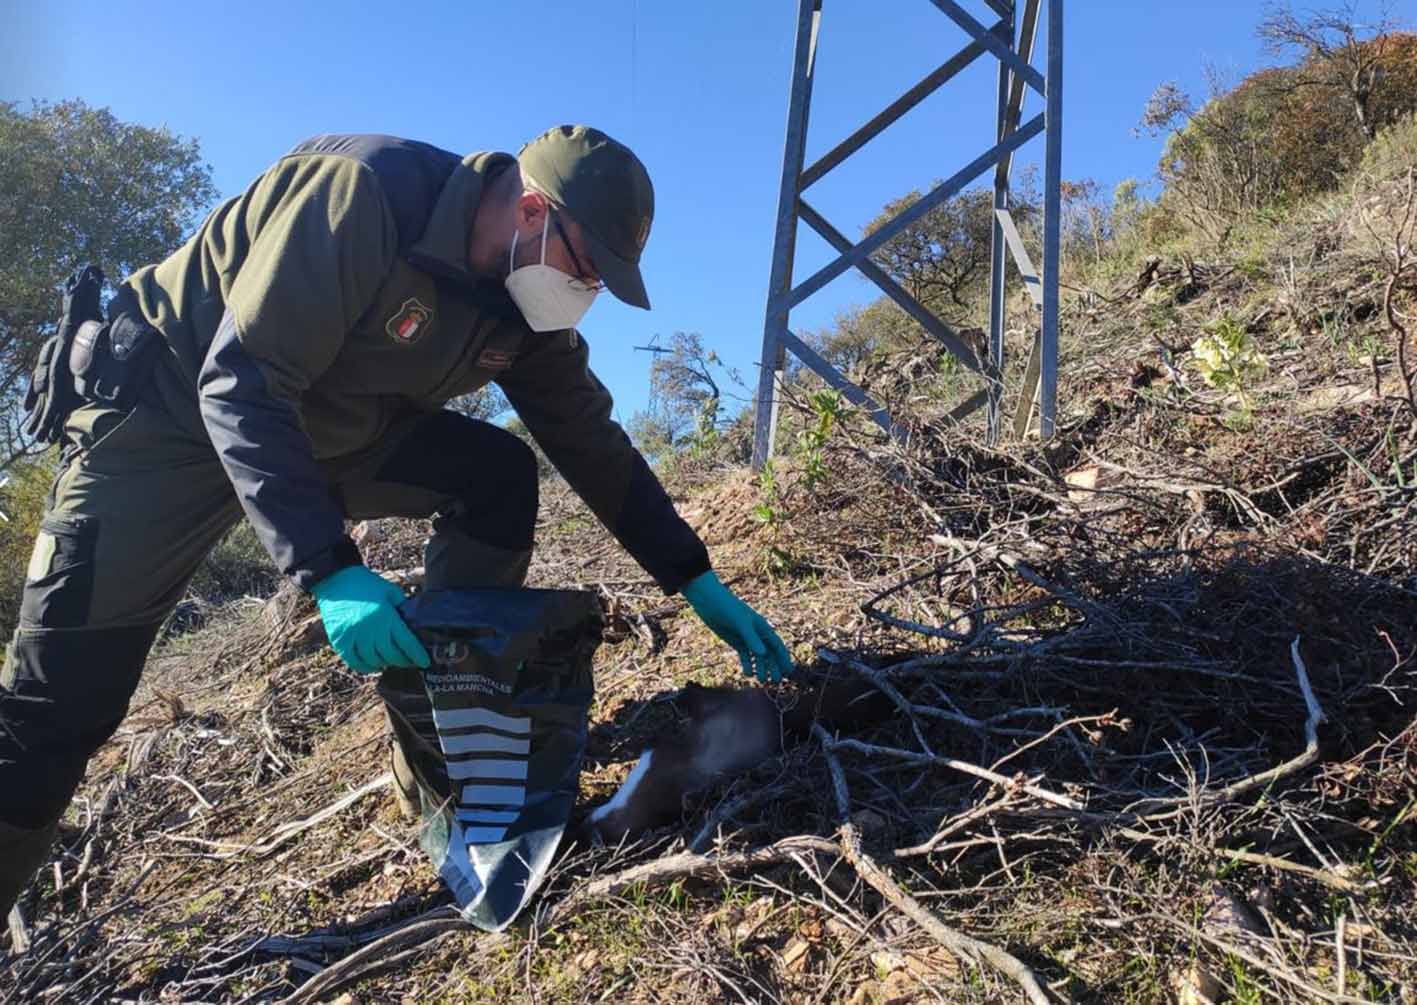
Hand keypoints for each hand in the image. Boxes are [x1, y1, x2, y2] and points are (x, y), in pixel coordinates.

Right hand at [312, 565, 429, 674]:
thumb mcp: (390, 591)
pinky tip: (374, 666)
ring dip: (385, 664)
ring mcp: (353, 635)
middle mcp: (370, 628)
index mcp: (386, 615)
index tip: (425, 662)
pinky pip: (354, 662)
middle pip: (391, 654)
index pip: (406, 642)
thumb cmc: (367, 584)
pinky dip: (365, 668)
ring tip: (392, 662)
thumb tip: (416, 624)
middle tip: (409, 661)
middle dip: (403, 661)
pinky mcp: (339, 640)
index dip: (417, 655)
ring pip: (374, 660)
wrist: (337, 579)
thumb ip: (403, 607)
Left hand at [681, 570, 793, 683]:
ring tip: (761, 681)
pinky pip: (745, 655)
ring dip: (761, 668)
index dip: (784, 658)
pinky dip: (747, 665)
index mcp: (763, 627)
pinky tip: (747, 674)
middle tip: (776, 682)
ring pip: (758, 657)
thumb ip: (751, 638)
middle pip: (769, 653)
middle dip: (774, 667)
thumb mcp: (740, 623)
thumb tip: (763, 654)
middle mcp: (757, 634)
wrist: (709, 601)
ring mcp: (747, 638)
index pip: (777, 646)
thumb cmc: (727, 608)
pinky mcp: (736, 641)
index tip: (789, 671)